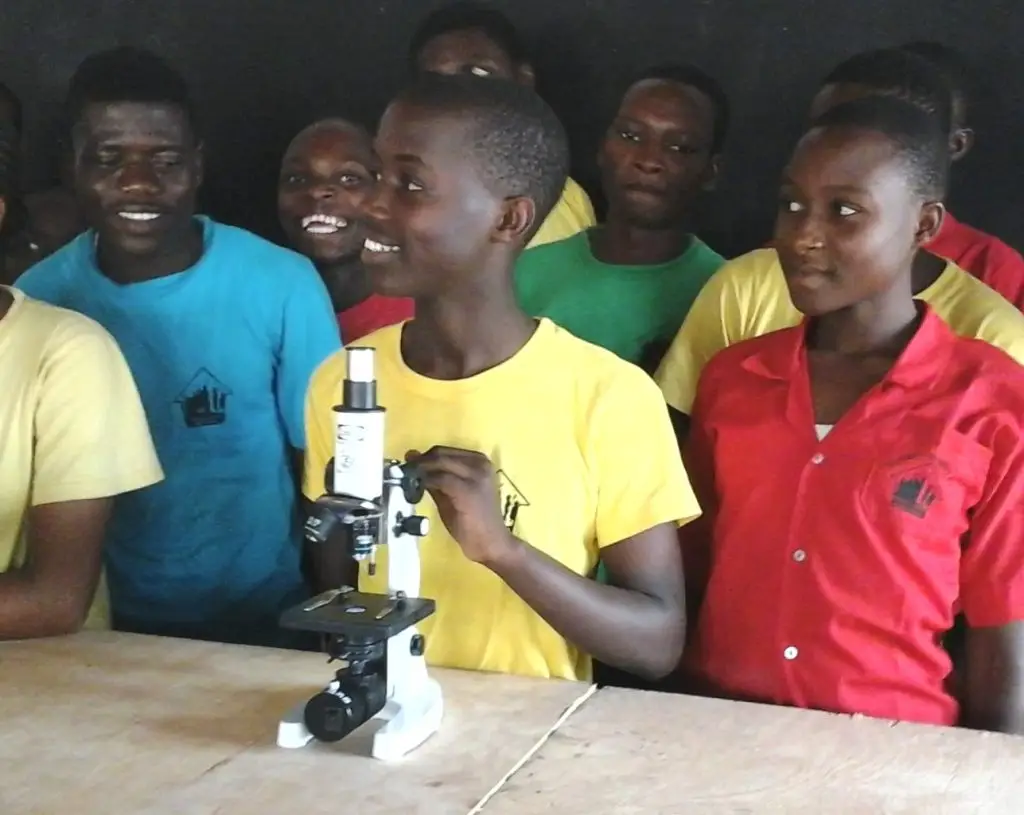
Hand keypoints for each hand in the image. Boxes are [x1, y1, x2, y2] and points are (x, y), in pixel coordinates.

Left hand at [406, 446, 519, 567]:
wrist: (491, 543)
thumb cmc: (473, 522)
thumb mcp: (452, 494)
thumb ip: (435, 478)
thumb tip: (413, 460)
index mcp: (479, 461)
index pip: (444, 451)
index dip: (423, 457)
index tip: (408, 465)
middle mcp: (480, 463)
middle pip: (440, 454)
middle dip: (419, 462)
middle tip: (405, 473)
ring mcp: (476, 475)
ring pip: (439, 462)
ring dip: (420, 469)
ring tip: (408, 480)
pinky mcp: (468, 490)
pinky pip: (440, 479)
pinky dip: (426, 481)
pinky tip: (417, 490)